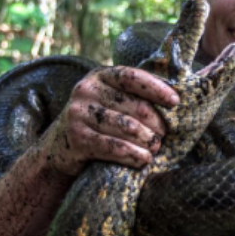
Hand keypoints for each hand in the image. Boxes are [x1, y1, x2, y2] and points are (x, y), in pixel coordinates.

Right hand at [40, 66, 178, 174]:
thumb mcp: (109, 100)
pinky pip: (114, 147)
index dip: (156, 89)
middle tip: (164, 135)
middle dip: (155, 124)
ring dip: (147, 141)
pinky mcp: (78, 138)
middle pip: (134, 106)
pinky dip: (133, 155)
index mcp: (100, 76)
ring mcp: (79, 114)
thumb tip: (174, 101)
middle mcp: (86, 90)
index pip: (132, 77)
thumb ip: (132, 95)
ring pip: (127, 128)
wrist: (59, 147)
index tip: (175, 102)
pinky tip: (143, 159)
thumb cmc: (97, 122)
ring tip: (155, 148)